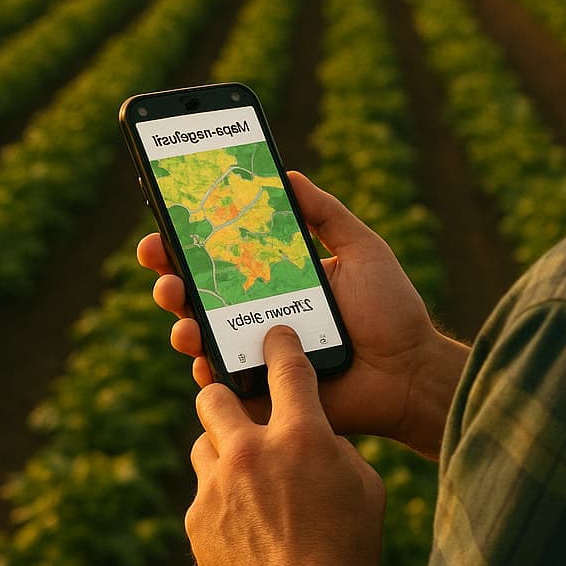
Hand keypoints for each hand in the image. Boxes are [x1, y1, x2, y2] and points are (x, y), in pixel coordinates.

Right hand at [138, 172, 468, 457]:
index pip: (223, 253)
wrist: (409, 371)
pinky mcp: (260, 390)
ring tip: (178, 304)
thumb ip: (326, 214)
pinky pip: (219, 384)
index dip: (189, 236)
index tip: (166, 216)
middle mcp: (258, 312)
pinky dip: (203, 370)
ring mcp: (255, 352)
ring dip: (179, 316)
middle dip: (168, 272)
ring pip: (199, 334)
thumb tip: (286, 175)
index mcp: (277, 276)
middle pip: (198, 291)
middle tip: (156, 256)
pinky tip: (201, 356)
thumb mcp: (361, 249)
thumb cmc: (390, 309)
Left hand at [187, 326, 383, 565]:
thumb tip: (316, 436)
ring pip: (202, 442)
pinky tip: (242, 518)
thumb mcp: (363, 485)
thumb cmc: (347, 549)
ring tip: (242, 469)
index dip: (280, 344)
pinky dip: (220, 496)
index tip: (275, 336)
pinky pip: (203, 491)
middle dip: (223, 391)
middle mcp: (251, 452)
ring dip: (221, 448)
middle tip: (238, 404)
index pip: (285, 368)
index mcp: (301, 436)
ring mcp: (217, 487)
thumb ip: (334, 448)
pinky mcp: (197, 521)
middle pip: (214, 394)